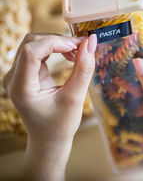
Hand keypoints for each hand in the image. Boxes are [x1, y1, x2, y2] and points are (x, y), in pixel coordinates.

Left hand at [3, 33, 96, 180]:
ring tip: (78, 53)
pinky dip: (55, 49)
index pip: (31, 51)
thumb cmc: (61, 124)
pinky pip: (38, 51)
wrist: (49, 140)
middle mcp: (13, 78)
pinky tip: (70, 56)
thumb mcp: (75, 98)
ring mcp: (16, 75)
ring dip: (58, 43)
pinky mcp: (24, 73)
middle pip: (31, 43)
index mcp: (21, 87)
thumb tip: (91, 42)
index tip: (79, 45)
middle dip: (59, 41)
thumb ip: (84, 69)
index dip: (56, 42)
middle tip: (82, 48)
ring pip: (34, 44)